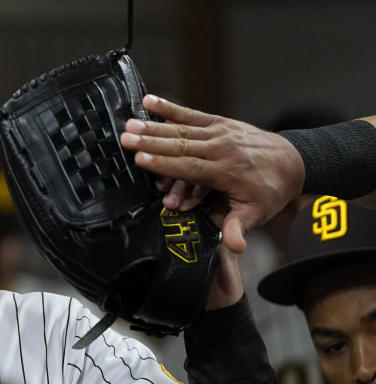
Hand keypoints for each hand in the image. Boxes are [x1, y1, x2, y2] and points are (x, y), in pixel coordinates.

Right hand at [120, 95, 304, 252]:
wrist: (294, 162)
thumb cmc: (270, 191)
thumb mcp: (257, 214)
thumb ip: (239, 228)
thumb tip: (234, 247)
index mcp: (227, 172)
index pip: (190, 168)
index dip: (164, 164)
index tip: (141, 160)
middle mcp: (221, 148)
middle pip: (181, 145)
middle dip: (151, 142)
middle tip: (126, 139)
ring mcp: (220, 133)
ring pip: (182, 130)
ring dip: (153, 126)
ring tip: (129, 124)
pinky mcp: (219, 123)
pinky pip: (192, 114)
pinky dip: (170, 107)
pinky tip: (149, 100)